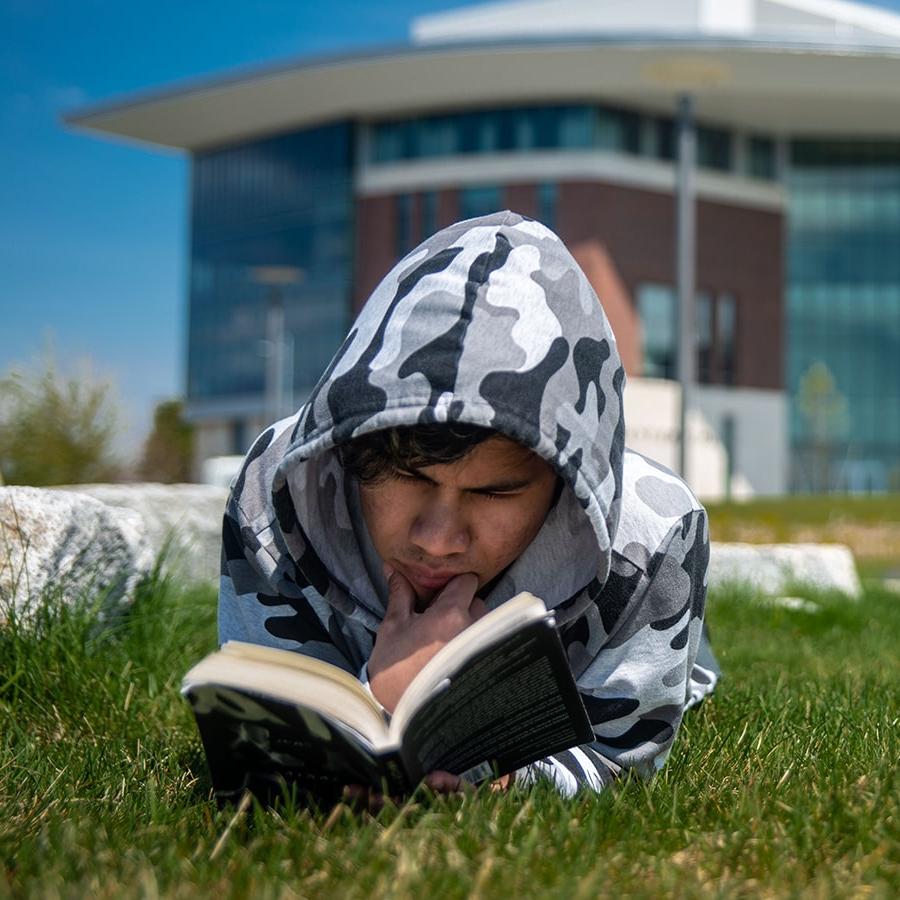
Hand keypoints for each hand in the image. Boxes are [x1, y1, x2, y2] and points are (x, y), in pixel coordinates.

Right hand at [368, 567, 487, 712]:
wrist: (411, 716)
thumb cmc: (398, 672)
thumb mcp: (392, 628)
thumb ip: (399, 595)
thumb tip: (393, 568)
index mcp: (452, 613)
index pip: (467, 581)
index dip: (454, 585)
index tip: (441, 597)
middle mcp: (476, 627)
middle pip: (477, 602)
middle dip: (462, 608)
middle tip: (439, 624)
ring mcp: (486, 648)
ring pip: (484, 624)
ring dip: (470, 628)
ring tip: (447, 645)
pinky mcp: (491, 667)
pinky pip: (488, 645)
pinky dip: (476, 647)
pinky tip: (455, 660)